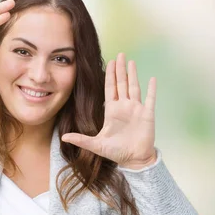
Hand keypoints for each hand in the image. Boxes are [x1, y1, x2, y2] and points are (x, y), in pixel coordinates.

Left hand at [62, 53, 157, 169]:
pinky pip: (150, 99)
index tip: (109, 62)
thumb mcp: (96, 145)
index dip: (109, 75)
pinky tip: (152, 79)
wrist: (134, 160)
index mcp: (112, 111)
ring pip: (134, 87)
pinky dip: (151, 89)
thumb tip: (63, 138)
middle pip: (122, 84)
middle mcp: (124, 107)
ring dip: (133, 75)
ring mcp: (136, 109)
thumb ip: (81, 139)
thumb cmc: (116, 152)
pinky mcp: (147, 114)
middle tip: (120, 55)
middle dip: (120, 70)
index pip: (110, 89)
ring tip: (131, 61)